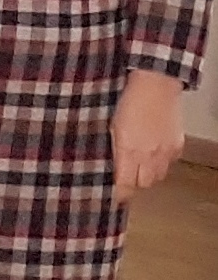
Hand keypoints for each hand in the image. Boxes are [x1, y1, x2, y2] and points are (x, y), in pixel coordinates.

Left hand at [113, 70, 186, 202]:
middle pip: (142, 184)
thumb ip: (108, 147)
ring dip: (147, 174)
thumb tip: (102, 165)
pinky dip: (160, 162)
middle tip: (124, 175)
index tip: (113, 196)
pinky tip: (152, 151)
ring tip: (138, 163)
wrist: (154, 83)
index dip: (119, 194)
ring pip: (157, 176)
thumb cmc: (125, 99)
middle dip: (133, 183)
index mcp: (128, 150)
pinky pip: (169, 163)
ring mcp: (166, 151)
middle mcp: (149, 155)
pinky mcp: (177, 145)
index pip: (125, 186)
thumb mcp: (109, 124)